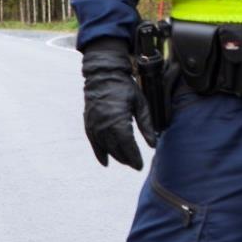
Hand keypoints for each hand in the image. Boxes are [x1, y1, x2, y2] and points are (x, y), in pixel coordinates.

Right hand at [82, 40, 156, 169]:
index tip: (140, 166)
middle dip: (126, 159)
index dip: (134, 157)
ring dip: (116, 156)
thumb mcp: (140, 103)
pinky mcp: (88, 123)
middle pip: (116, 148)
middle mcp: (104, 125)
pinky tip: (106, 162)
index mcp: (118, 119)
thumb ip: (146, 125)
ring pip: (105, 147)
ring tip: (126, 161)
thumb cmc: (125, 88)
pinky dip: (100, 153)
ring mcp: (94, 125)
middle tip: (136, 165)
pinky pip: (94, 143)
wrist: (104, 75)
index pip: (127, 145)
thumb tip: (153, 144)